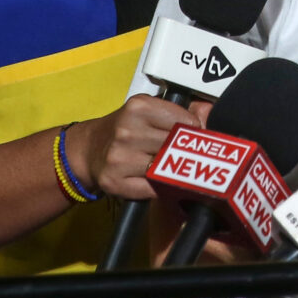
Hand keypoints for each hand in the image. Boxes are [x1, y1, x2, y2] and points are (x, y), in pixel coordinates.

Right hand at [73, 93, 206, 199]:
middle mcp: (127, 131)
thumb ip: (180, 112)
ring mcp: (119, 158)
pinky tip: (159, 182)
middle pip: (176, 148)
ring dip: (173, 173)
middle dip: (184, 154)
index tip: (191, 138)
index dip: (194, 132)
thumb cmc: (126, 129)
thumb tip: (208, 113)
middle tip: (185, 156)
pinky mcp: (114, 182)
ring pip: (166, 170)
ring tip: (173, 169)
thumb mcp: (149, 112)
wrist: (89, 149)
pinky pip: (153, 190)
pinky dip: (161, 188)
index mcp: (139, 107)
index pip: (186, 122)